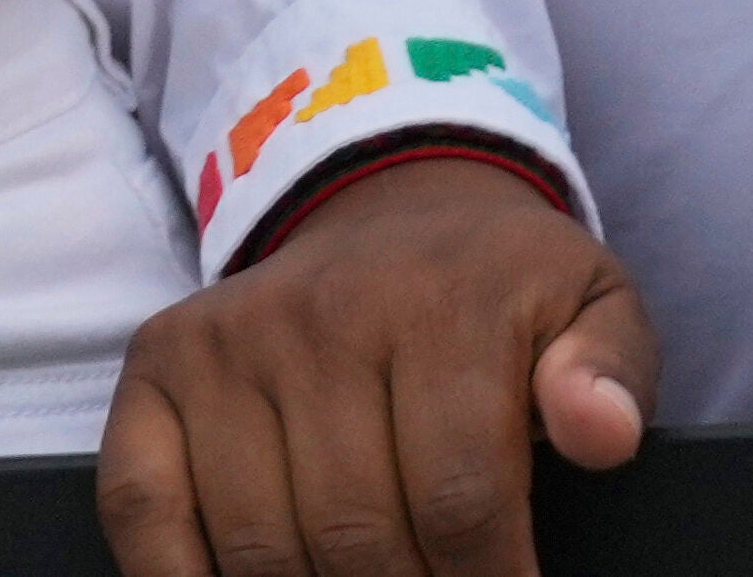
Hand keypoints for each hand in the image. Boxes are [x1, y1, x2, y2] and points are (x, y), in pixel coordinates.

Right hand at [98, 152, 654, 576]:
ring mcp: (228, 339)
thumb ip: (612, 371)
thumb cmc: (501, 291)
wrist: (393, 210)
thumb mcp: (595, 305)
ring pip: (261, 542)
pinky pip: (141, 501)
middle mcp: (320, 314)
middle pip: (358, 538)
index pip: (460, 505)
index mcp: (440, 304)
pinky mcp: (161, 363)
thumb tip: (600, 432)